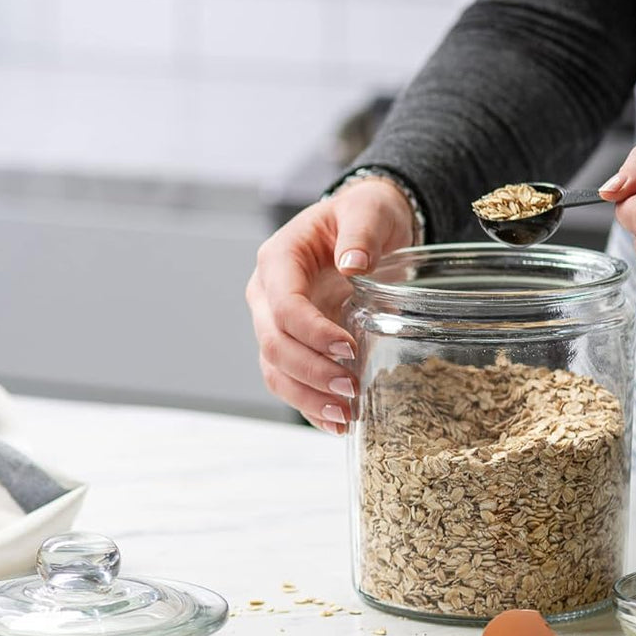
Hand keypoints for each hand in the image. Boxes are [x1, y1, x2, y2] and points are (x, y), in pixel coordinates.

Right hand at [246, 177, 415, 431]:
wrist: (367, 227)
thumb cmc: (364, 214)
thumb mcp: (367, 211)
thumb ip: (360, 233)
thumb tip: (353, 263)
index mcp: (279, 260)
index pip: (283, 305)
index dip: (311, 332)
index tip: (349, 348)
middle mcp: (268, 295)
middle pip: (274, 344)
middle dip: (310, 372)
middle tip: (350, 390)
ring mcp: (277, 323)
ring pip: (275, 370)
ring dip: (306, 398)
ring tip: (344, 417)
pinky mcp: (294, 344)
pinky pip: (290, 381)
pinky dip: (309, 405)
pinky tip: (337, 424)